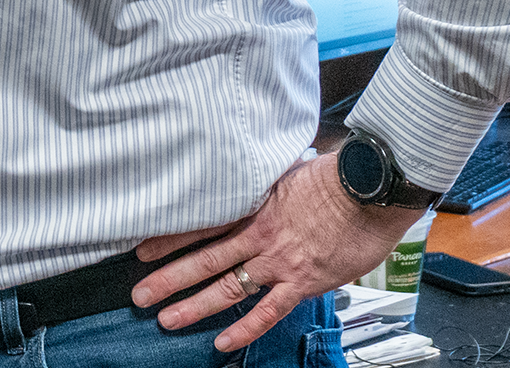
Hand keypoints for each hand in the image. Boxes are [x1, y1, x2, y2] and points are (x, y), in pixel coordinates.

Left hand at [129, 149, 424, 352]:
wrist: (370, 189)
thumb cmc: (336, 176)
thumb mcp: (287, 169)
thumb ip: (264, 181)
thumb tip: (251, 171)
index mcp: (252, 205)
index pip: (200, 225)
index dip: (168, 239)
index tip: (141, 250)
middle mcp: (259, 235)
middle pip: (204, 260)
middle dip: (168, 278)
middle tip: (139, 294)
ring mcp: (279, 261)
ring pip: (226, 287)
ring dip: (194, 306)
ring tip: (166, 319)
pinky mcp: (303, 282)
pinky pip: (268, 311)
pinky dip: (244, 328)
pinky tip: (222, 341)